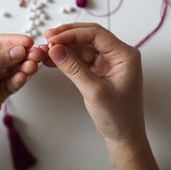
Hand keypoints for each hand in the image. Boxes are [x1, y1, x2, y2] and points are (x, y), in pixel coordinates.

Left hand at [0, 34, 44, 134]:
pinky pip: (13, 83)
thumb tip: (18, 51)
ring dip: (24, 67)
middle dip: (24, 54)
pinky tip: (23, 77)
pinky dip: (19, 80)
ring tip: (32, 66)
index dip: (15, 41)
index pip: (0, 42)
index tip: (29, 42)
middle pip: (11, 55)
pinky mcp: (1, 92)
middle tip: (36, 54)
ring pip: (15, 69)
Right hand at [44, 23, 144, 142]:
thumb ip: (73, 68)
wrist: (124, 136)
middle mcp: (117, 54)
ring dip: (64, 47)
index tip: (53, 38)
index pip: (96, 34)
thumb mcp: (94, 91)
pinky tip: (52, 59)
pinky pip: (80, 58)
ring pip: (82, 46)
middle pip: (89, 36)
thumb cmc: (118, 116)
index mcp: (125, 55)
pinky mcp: (99, 70)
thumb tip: (55, 49)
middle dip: (67, 36)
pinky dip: (66, 58)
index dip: (72, 33)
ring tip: (45, 49)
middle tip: (47, 37)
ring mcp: (108, 62)